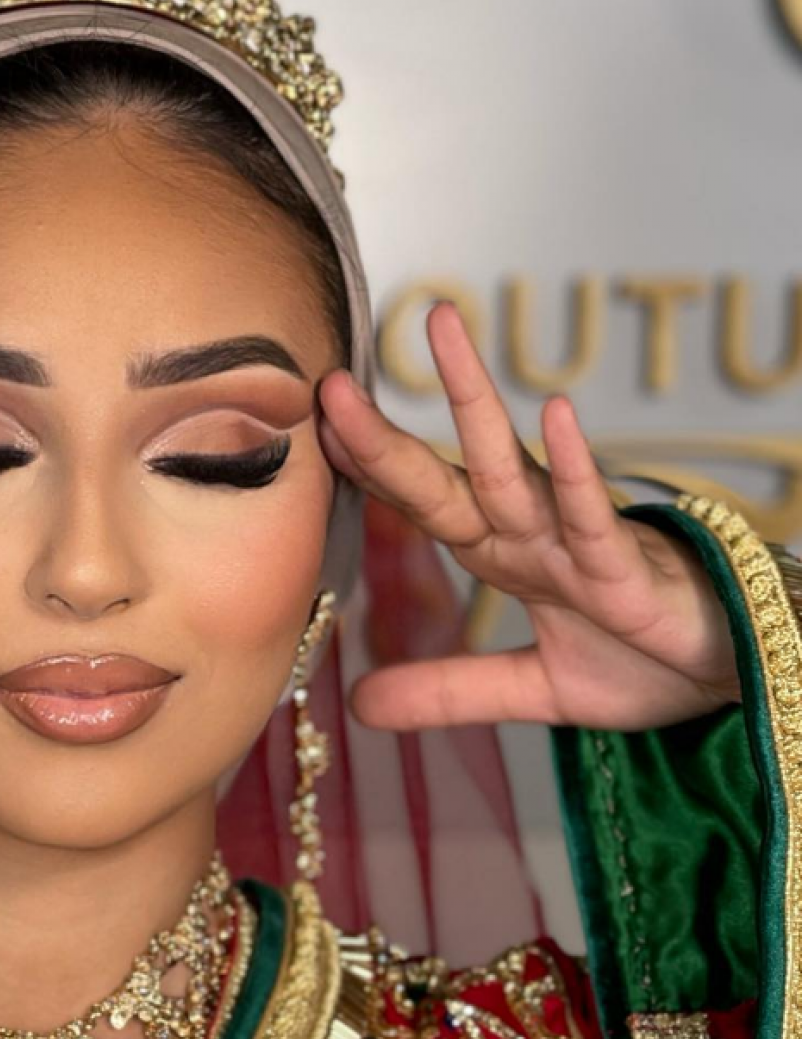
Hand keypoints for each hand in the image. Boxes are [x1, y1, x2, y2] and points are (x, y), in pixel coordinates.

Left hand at [316, 302, 741, 732]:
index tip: (310, 427)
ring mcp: (575, 542)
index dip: (365, 470)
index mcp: (503, 555)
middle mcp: (529, 534)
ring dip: (472, 401)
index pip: (419, 504)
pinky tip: (557, 414)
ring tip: (441, 329)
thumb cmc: (640, 662)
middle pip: (443, 477)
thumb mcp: (528, 691)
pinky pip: (594, 512)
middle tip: (330, 381)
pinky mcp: (627, 566)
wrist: (729, 679)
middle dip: (385, 434)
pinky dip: (575, 467)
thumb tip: (362, 709)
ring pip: (510, 469)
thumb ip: (448, 691)